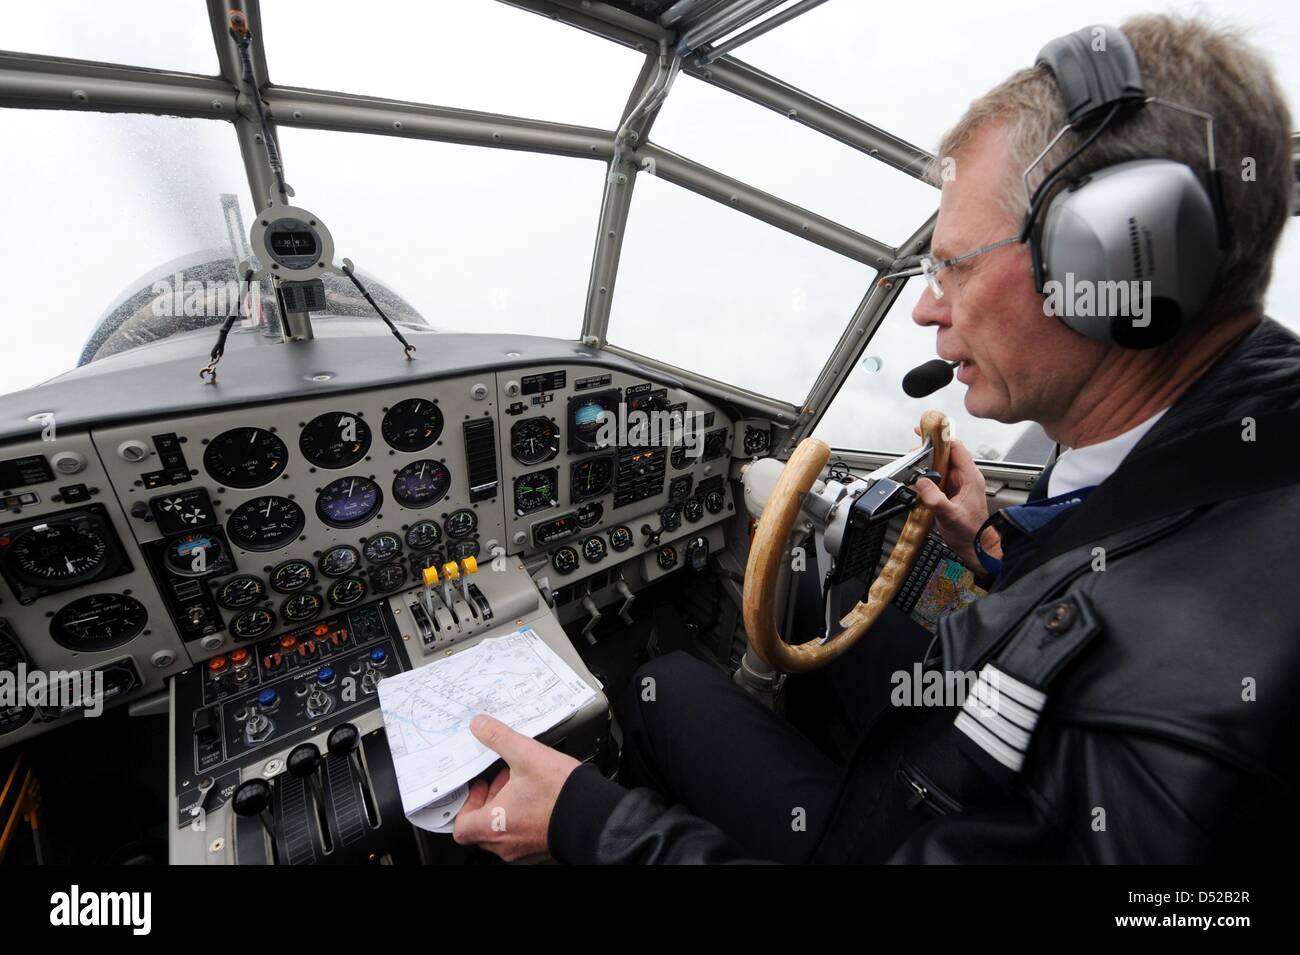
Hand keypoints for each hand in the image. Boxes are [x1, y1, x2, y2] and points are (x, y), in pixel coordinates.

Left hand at [452, 714, 580, 862]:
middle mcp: (507, 845)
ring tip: (521, 787)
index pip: (461, 827)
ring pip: (504, 834)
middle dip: (489, 802)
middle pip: (482, 830)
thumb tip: (480, 726)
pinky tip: (538, 800)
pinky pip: (524, 839)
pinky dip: (524, 821)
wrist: (597, 816)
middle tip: (500, 782)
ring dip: (506, 811)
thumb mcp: (526, 755)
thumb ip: (499, 738)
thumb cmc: (562, 793)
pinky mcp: (543, 852)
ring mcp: (525, 852)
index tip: (479, 786)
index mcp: (494, 825)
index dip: (466, 804)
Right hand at [910, 434, 997, 566]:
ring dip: (927, 464)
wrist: (976, 547)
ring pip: (941, 466)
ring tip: (913, 464)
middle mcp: (965, 478)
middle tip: (913, 452)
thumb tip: (920, 483)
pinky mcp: (952, 492)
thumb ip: (935, 499)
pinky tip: (918, 479)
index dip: (941, 437)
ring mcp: (959, 485)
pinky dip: (928, 476)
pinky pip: (938, 478)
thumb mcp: (950, 516)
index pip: (956, 448)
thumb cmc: (971, 533)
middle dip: (929, 451)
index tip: (927, 431)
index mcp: (970, 478)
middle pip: (946, 454)